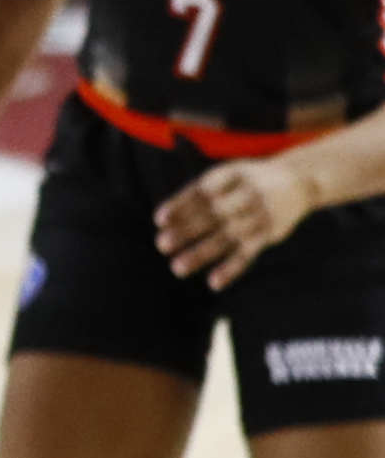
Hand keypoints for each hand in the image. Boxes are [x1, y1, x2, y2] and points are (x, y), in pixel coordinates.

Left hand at [161, 154, 315, 286]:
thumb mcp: (228, 174)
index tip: (159, 220)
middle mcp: (245, 195)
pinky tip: (213, 283)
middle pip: (212, 215)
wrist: (299, 180)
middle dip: (186, 231)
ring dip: (201, 254)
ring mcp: (258, 216)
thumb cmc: (249, 180)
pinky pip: (248, 254)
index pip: (201, 192)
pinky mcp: (268, 235)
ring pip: (226, 238)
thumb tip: (163, 220)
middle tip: (161, 245)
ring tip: (177, 268)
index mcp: (231, 176)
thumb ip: (200, 192)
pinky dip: (230, 270)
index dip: (180, 205)